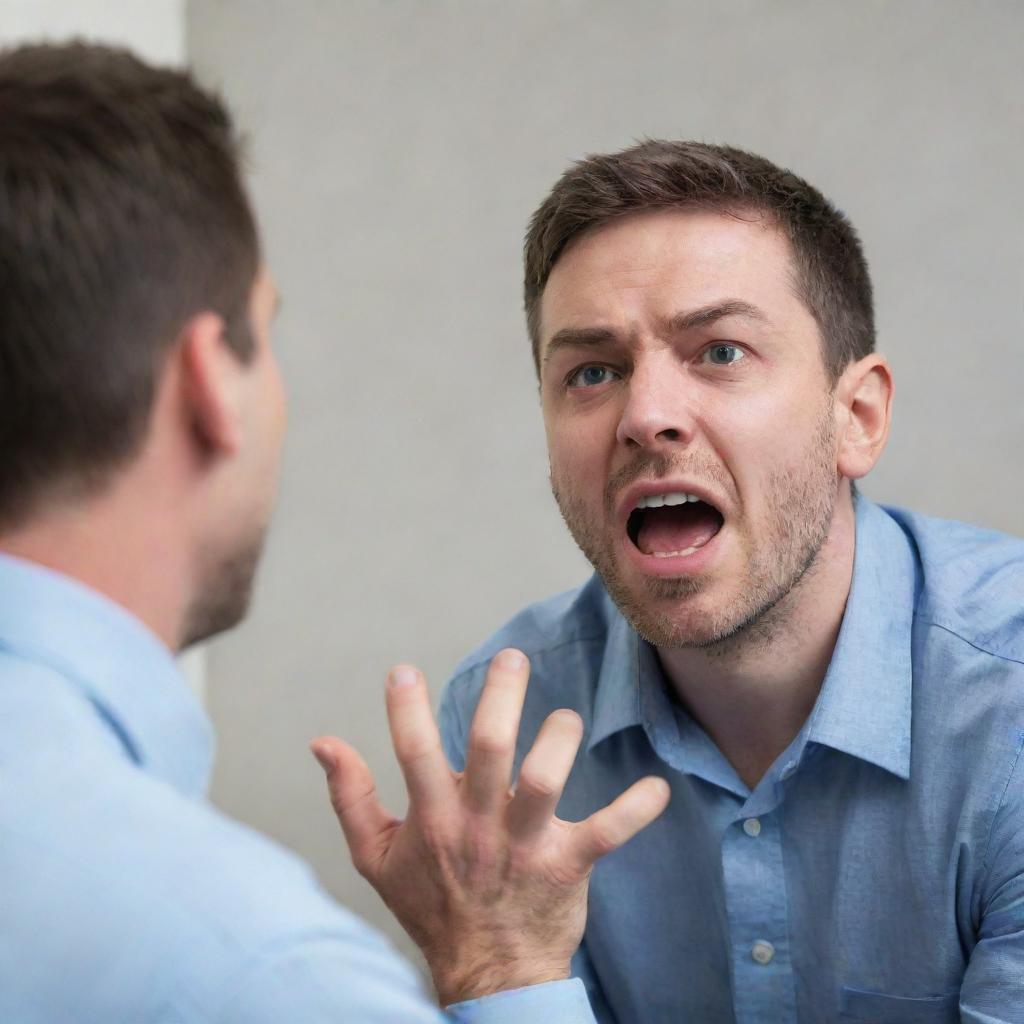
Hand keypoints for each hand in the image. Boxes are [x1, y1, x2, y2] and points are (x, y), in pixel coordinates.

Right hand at [311, 648, 669, 1004]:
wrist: (486, 973)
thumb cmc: (431, 904)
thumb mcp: (374, 856)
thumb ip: (350, 795)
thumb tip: (322, 741)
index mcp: (433, 818)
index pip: (412, 756)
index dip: (404, 712)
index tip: (403, 671)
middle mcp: (478, 826)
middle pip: (489, 750)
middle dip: (500, 698)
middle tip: (512, 657)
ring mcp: (525, 845)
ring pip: (545, 781)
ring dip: (558, 741)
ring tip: (564, 718)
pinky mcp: (568, 863)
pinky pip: (608, 831)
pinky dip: (635, 809)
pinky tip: (658, 787)